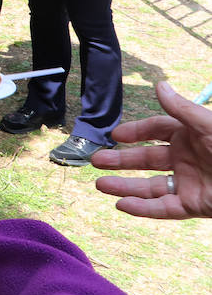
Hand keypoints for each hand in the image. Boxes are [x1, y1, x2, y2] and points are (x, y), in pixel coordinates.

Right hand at [91, 81, 211, 219]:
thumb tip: (159, 85)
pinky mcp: (196, 206)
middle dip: (121, 160)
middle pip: (147, 160)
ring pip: (151, 186)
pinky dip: (143, 209)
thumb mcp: (209, 126)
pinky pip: (164, 208)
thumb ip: (182, 109)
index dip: (135, 132)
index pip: (156, 131)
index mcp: (191, 136)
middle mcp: (188, 159)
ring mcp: (191, 183)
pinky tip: (122, 205)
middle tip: (95, 160)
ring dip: (125, 186)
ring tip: (99, 184)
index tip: (113, 135)